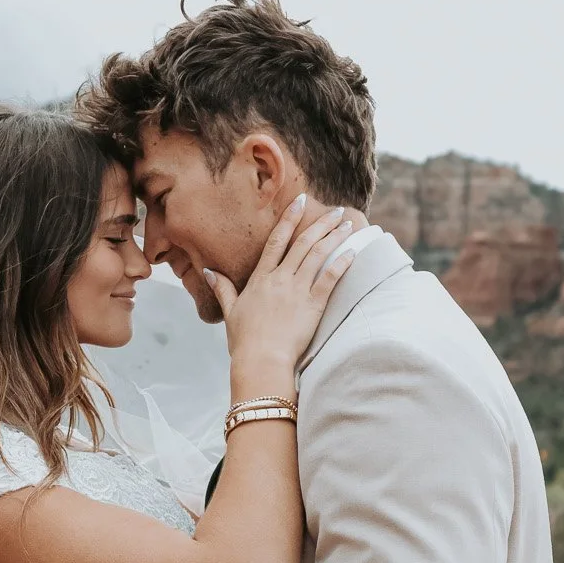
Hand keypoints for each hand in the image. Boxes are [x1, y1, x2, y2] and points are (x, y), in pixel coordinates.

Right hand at [208, 195, 358, 382]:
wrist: (261, 361)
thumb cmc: (244, 341)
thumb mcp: (230, 312)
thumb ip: (223, 289)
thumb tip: (210, 272)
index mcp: (260, 278)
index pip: (276, 241)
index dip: (289, 219)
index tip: (300, 202)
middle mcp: (280, 279)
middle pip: (303, 243)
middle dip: (321, 223)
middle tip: (336, 210)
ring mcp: (297, 291)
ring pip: (318, 256)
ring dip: (334, 237)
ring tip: (348, 225)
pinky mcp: (313, 306)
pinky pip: (330, 279)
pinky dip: (342, 264)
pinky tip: (353, 252)